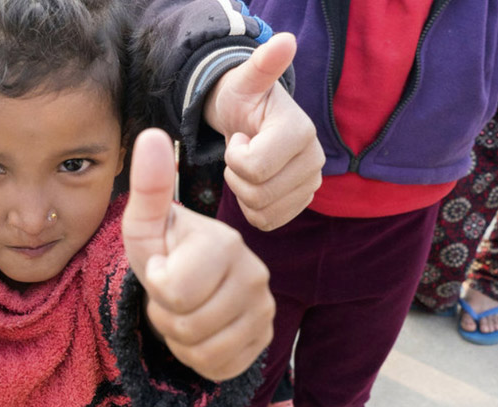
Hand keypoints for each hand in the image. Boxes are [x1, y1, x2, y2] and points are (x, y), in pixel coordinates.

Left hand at [122, 128, 273, 380]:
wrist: (189, 280)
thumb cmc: (163, 249)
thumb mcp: (145, 221)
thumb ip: (148, 183)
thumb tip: (151, 134)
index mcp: (226, 242)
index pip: (173, 289)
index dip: (155, 284)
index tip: (161, 266)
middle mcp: (255, 274)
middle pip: (187, 324)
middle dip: (164, 314)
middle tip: (171, 292)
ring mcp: (265, 310)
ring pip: (203, 350)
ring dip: (179, 337)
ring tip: (184, 308)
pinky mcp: (264, 339)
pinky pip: (219, 368)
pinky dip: (198, 357)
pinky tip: (200, 330)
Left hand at [204, 32, 324, 230]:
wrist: (248, 120)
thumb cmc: (242, 100)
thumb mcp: (244, 81)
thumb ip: (262, 65)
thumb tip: (284, 42)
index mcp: (301, 131)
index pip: (256, 168)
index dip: (234, 157)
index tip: (239, 138)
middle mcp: (315, 160)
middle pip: (260, 194)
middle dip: (236, 177)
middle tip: (239, 154)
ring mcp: (311, 184)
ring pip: (263, 211)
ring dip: (243, 193)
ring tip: (246, 167)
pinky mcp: (301, 203)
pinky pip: (268, 222)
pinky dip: (252, 209)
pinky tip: (252, 185)